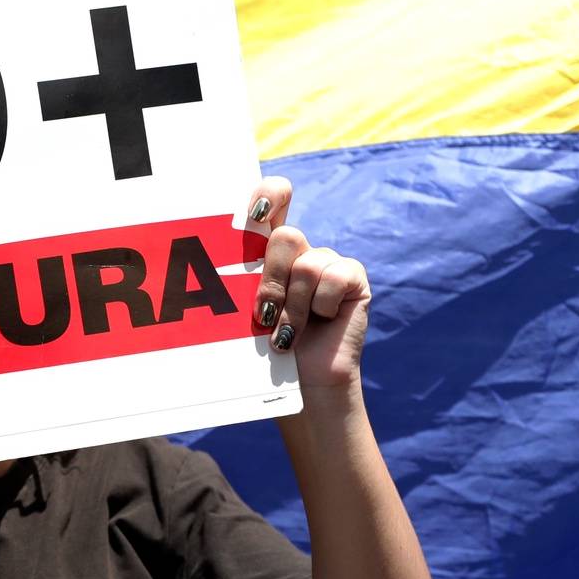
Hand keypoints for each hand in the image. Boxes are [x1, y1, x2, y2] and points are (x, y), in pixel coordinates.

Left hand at [248, 176, 370, 388]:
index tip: (255, 212)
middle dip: (271, 280)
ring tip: (287, 333)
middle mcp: (300, 250)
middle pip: (285, 236)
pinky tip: (321, 322)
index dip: (268, 195)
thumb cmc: (265, 349)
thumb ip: (241, 279)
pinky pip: (333, 277)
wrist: (301, 383)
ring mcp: (327, 261)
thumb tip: (225, 251)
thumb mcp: (245, 310)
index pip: (272, 200)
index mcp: (268, 250)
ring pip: (306, 264)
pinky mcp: (352, 276)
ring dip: (292, 307)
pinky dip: (321, 306)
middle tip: (264, 314)